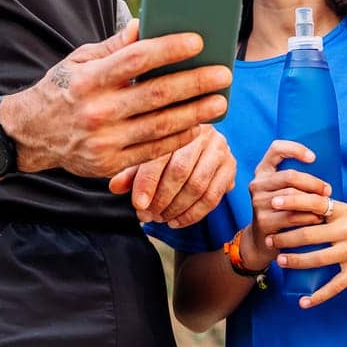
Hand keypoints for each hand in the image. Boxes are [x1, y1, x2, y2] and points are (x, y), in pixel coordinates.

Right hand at [0, 19, 231, 176]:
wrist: (29, 134)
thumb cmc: (61, 90)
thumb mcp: (78, 61)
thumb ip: (113, 46)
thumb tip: (146, 23)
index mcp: (89, 78)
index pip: (136, 59)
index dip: (169, 49)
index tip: (198, 41)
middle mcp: (97, 110)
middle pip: (156, 94)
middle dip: (194, 83)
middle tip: (223, 74)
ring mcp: (104, 140)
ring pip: (160, 125)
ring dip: (196, 113)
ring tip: (221, 101)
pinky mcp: (109, 163)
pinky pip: (153, 151)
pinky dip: (179, 138)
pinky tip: (199, 125)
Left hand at [108, 125, 235, 226]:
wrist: (199, 147)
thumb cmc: (166, 152)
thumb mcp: (146, 157)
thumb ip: (131, 171)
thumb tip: (114, 187)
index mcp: (177, 124)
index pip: (161, 155)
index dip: (148, 183)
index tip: (138, 205)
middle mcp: (202, 132)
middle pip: (180, 171)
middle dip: (161, 199)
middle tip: (147, 216)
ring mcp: (220, 149)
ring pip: (198, 185)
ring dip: (176, 208)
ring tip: (160, 219)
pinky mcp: (231, 166)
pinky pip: (213, 197)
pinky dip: (193, 214)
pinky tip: (176, 222)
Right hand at [242, 139, 331, 270]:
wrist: (263, 240)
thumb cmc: (283, 210)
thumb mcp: (283, 190)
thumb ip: (297, 179)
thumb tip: (329, 170)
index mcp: (263, 170)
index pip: (276, 148)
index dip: (295, 149)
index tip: (314, 158)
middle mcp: (257, 184)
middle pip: (289, 176)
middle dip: (313, 183)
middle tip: (327, 190)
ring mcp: (258, 202)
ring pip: (292, 197)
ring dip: (313, 201)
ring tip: (326, 206)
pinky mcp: (263, 221)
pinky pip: (291, 216)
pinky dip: (308, 217)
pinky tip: (318, 218)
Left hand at [268, 203, 346, 307]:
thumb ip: (335, 212)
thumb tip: (307, 208)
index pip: (316, 204)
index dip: (293, 202)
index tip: (275, 203)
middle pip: (310, 234)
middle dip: (286, 237)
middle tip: (269, 239)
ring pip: (318, 259)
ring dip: (296, 261)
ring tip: (280, 261)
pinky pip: (335, 286)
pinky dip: (318, 296)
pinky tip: (304, 302)